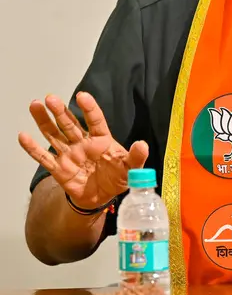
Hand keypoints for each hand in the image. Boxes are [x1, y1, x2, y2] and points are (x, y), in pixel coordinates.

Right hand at [18, 92, 147, 209]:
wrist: (101, 199)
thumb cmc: (117, 178)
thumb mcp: (131, 169)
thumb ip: (136, 157)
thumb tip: (143, 144)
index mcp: (102, 140)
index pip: (95, 120)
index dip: (89, 108)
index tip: (82, 96)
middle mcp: (83, 143)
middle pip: (70, 124)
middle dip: (60, 111)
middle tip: (51, 97)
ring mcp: (69, 155)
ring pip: (54, 135)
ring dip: (44, 121)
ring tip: (35, 105)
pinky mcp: (59, 169)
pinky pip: (44, 158)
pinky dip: (33, 149)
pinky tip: (24, 136)